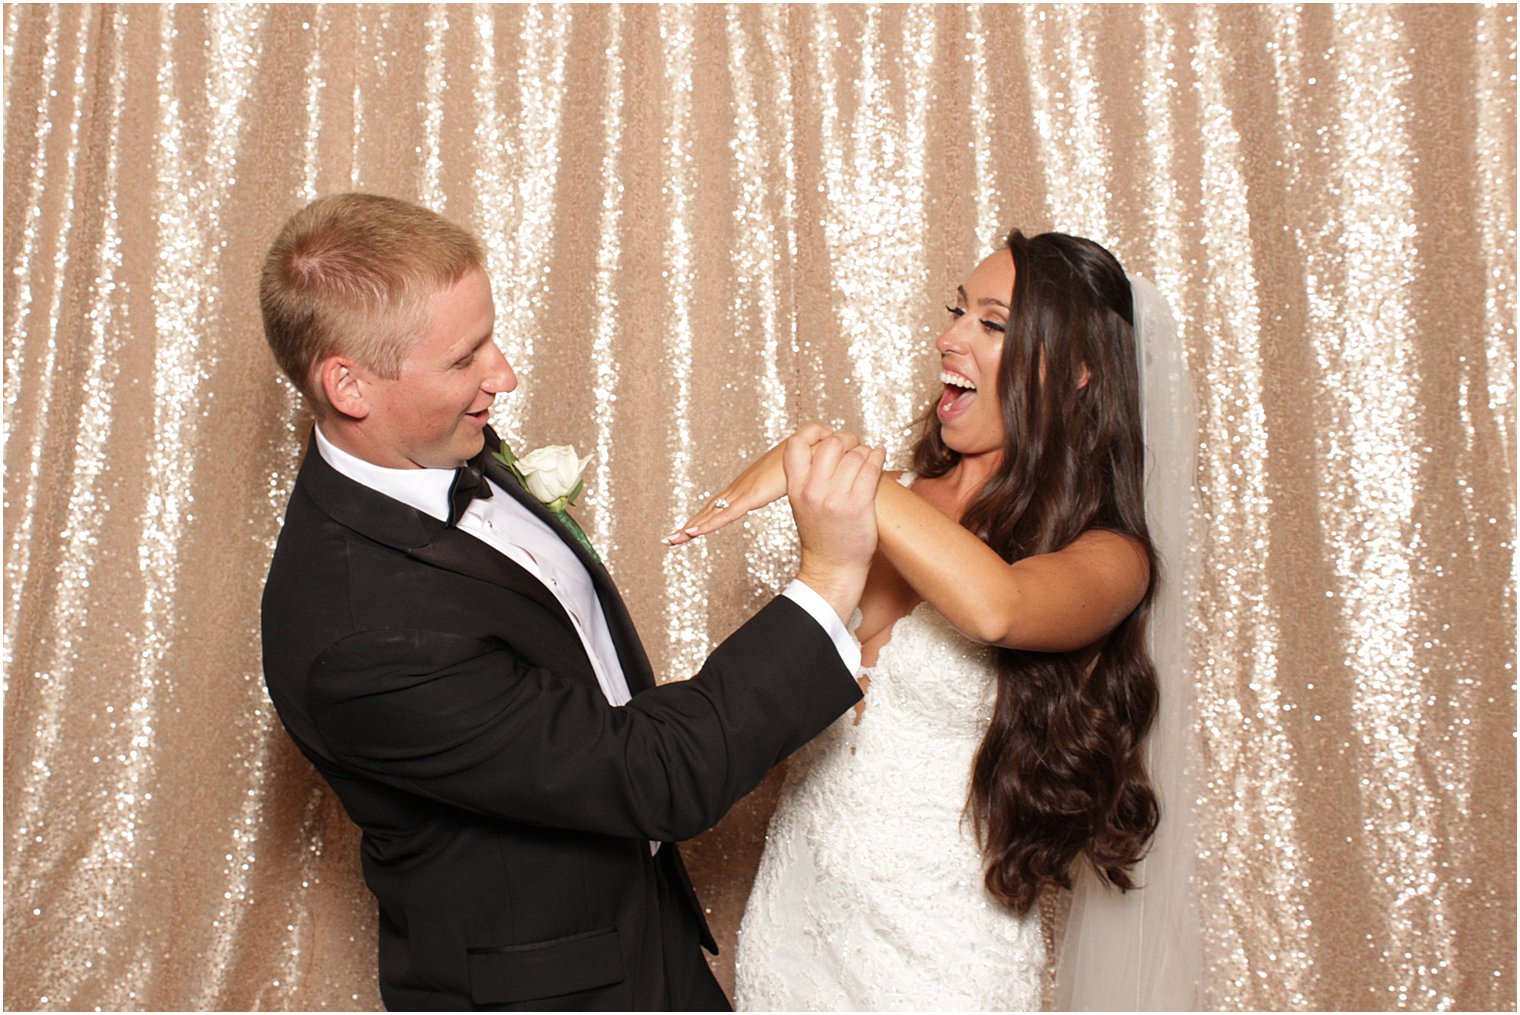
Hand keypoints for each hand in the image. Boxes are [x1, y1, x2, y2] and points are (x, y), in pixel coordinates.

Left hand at [664, 422, 835, 544]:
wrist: (810, 444)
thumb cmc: (807, 457)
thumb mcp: (793, 477)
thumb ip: (792, 482)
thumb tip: (802, 483)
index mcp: (749, 484)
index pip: (722, 504)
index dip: (705, 516)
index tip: (689, 529)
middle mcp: (741, 487)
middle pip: (711, 509)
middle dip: (691, 524)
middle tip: (670, 539)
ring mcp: (744, 490)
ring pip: (712, 513)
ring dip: (691, 527)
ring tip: (671, 540)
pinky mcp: (751, 494)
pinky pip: (726, 514)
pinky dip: (708, 523)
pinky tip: (691, 532)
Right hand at [787, 432, 885, 622]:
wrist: (832, 569)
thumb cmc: (821, 536)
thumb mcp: (801, 505)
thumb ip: (806, 477)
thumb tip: (824, 444)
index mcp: (795, 489)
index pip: (796, 444)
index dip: (813, 433)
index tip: (827, 437)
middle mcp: (812, 491)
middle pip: (830, 443)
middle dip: (846, 440)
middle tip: (853, 446)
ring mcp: (835, 498)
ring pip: (854, 454)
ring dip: (864, 451)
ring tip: (868, 456)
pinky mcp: (858, 505)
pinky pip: (871, 468)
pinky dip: (878, 457)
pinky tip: (879, 455)